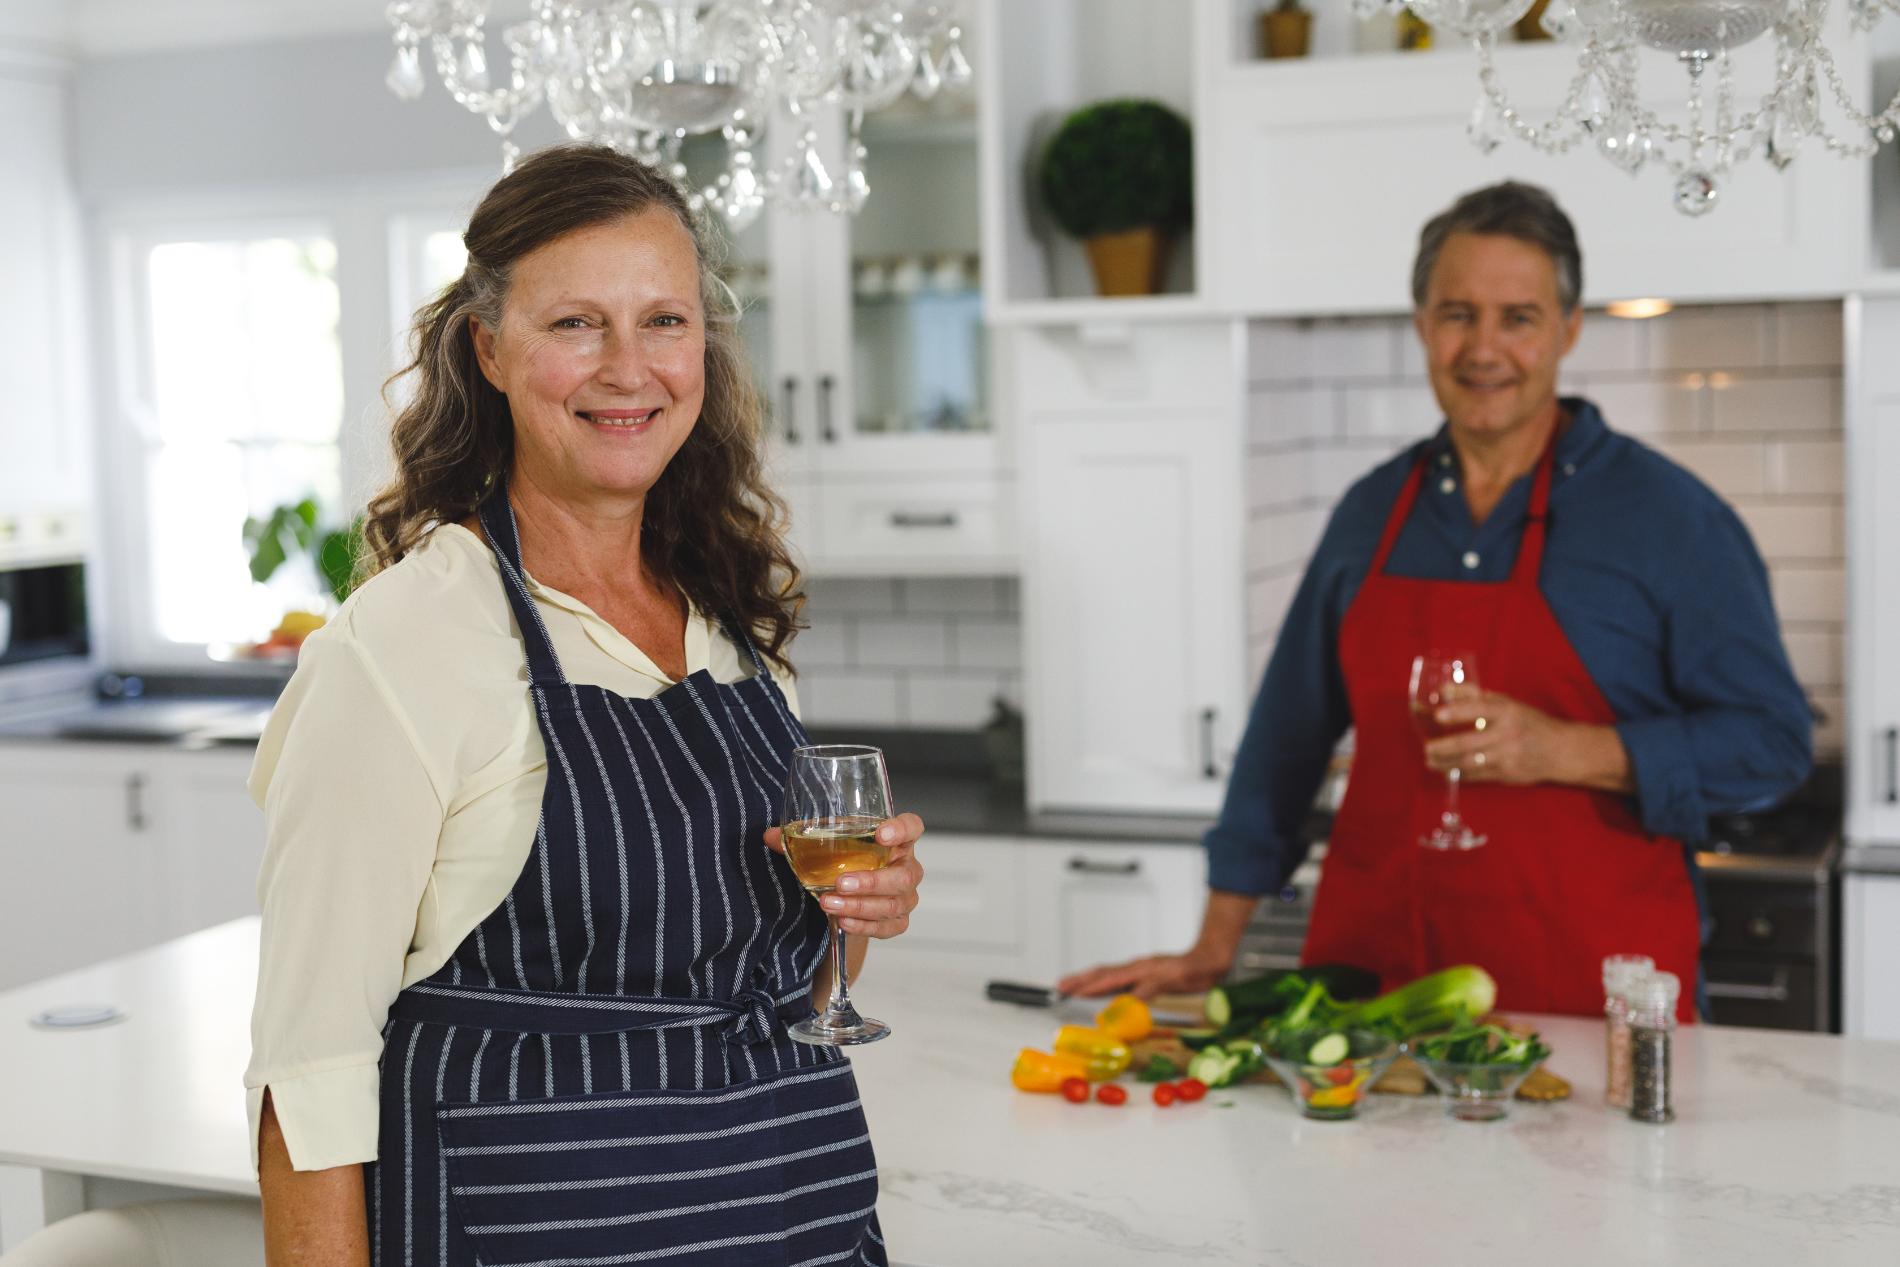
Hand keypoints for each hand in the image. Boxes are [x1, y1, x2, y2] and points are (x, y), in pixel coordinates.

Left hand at [764, 813, 924, 939]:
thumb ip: (801, 839)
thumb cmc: (843, 862)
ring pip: (893, 905)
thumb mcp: (827, 846)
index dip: (902, 829)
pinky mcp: (897, 921)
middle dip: (871, 882)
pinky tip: (843, 922)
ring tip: (828, 904)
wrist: (848, 896)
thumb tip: (770, 836)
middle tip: (840, 883)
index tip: (881, 834)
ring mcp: (905, 897)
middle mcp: (906, 867)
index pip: (912, 827)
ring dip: (859, 906)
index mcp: (895, 840)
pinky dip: (864, 926)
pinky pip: (888, 927)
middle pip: (903, 876)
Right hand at [1056, 950, 1229, 999]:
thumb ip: (1149, 989)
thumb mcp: (1173, 981)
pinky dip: (1103, 982)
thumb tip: (1127, 1000)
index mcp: (1140, 969)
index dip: (1088, 987)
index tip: (1070, 992)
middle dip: (1079, 980)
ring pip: (1107, 973)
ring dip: (1088, 980)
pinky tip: (1102, 988)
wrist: (1210, 959)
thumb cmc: (1194, 971)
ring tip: (1072, 986)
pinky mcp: (1145, 973)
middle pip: (1101, 973)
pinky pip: (1117, 977)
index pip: (1108, 979)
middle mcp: (1136, 967)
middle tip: (1059, 986)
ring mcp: (1140, 969)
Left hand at [1424, 689, 1571, 785]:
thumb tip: (1443, 690)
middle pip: (1469, 742)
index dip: (1457, 712)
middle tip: (1427, 748)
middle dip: (1444, 747)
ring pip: (1470, 762)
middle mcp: (1507, 734)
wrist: (1561, 750)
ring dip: (1446, 763)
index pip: (1479, 709)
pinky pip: (1478, 775)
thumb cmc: (1529, 722)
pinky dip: (1460, 774)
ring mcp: (1507, 756)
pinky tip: (1447, 771)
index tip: (1438, 716)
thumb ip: (1473, 695)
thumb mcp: (1506, 703)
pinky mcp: (1507, 774)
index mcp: (1507, 711)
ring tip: (1430, 761)